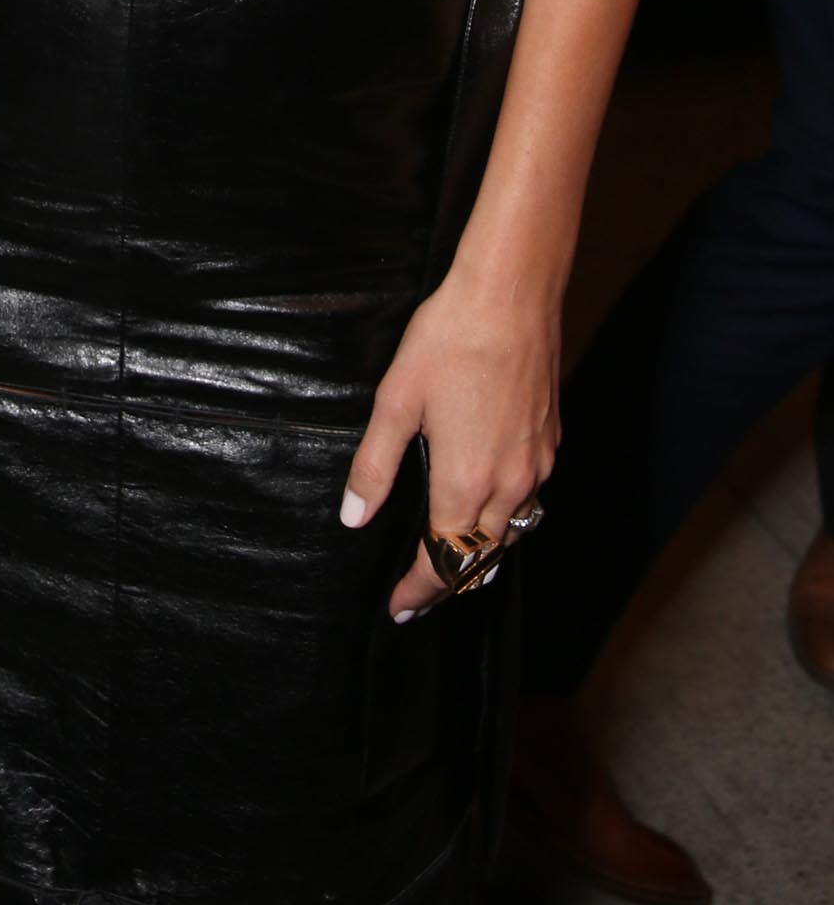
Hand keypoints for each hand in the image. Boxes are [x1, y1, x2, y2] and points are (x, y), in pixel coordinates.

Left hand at [340, 265, 560, 618]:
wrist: (510, 297)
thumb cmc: (448, 340)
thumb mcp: (396, 401)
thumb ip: (375, 465)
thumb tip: (354, 516)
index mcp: (465, 481)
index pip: (444, 561)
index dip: (420, 590)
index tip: (399, 607)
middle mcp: (509, 484)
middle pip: (480, 557)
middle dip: (448, 579)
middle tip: (418, 592)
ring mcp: (536, 466)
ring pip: (510, 534)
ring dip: (479, 554)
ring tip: (449, 558)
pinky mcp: (550, 443)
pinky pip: (528, 501)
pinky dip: (504, 520)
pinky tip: (485, 503)